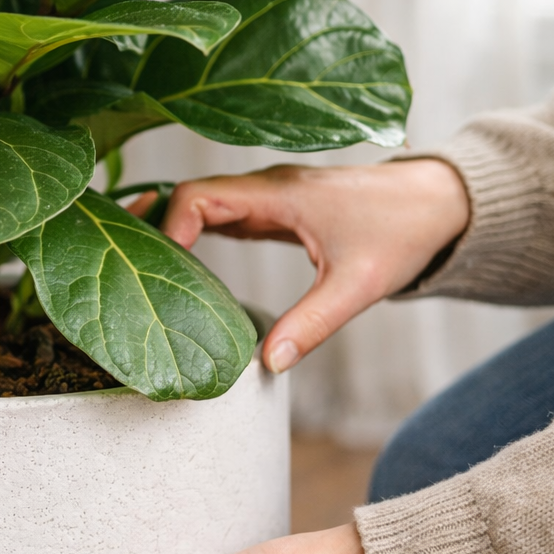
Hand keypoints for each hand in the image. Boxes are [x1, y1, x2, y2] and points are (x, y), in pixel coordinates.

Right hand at [137, 159, 469, 372]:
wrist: (438, 202)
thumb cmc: (403, 232)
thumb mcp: (358, 284)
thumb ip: (311, 324)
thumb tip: (266, 364)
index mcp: (278, 194)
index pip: (200, 196)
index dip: (169, 225)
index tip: (157, 266)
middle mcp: (265, 189)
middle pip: (187, 195)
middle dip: (149, 223)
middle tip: (114, 258)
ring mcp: (267, 198)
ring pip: (200, 205)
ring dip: (167, 228)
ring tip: (131, 263)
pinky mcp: (273, 211)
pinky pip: (220, 217)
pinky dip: (192, 235)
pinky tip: (175, 261)